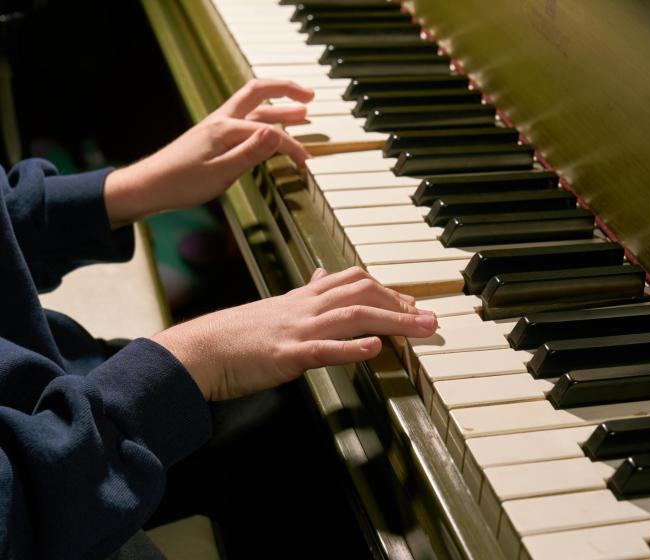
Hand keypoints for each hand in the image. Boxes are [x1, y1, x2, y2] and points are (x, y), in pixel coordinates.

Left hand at [104, 79, 313, 227]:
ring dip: (278, 105)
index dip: (292, 147)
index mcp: (225, 129)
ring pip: (253, 106)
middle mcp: (221, 120)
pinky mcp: (213, 137)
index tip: (306, 163)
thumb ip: (251, 152)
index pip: (270, 133)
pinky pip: (244, 119)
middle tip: (310, 95)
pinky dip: (263, 118)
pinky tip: (269, 128)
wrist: (148, 186)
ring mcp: (216, 127)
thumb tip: (277, 133)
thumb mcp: (221, 173)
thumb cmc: (181, 183)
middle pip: (259, 92)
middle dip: (286, 90)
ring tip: (302, 110)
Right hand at [152, 267, 437, 400]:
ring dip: (392, 322)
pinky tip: (376, 349)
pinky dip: (352, 349)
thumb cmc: (237, 334)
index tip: (410, 302)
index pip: (353, 281)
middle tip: (429, 318)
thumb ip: (303, 293)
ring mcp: (297, 329)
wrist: (199, 350)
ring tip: (421, 330)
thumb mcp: (275, 307)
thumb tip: (322, 276)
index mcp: (303, 298)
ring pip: (351, 317)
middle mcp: (305, 307)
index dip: (386, 289)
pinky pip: (323, 349)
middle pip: (361, 293)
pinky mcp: (286, 354)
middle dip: (400, 304)